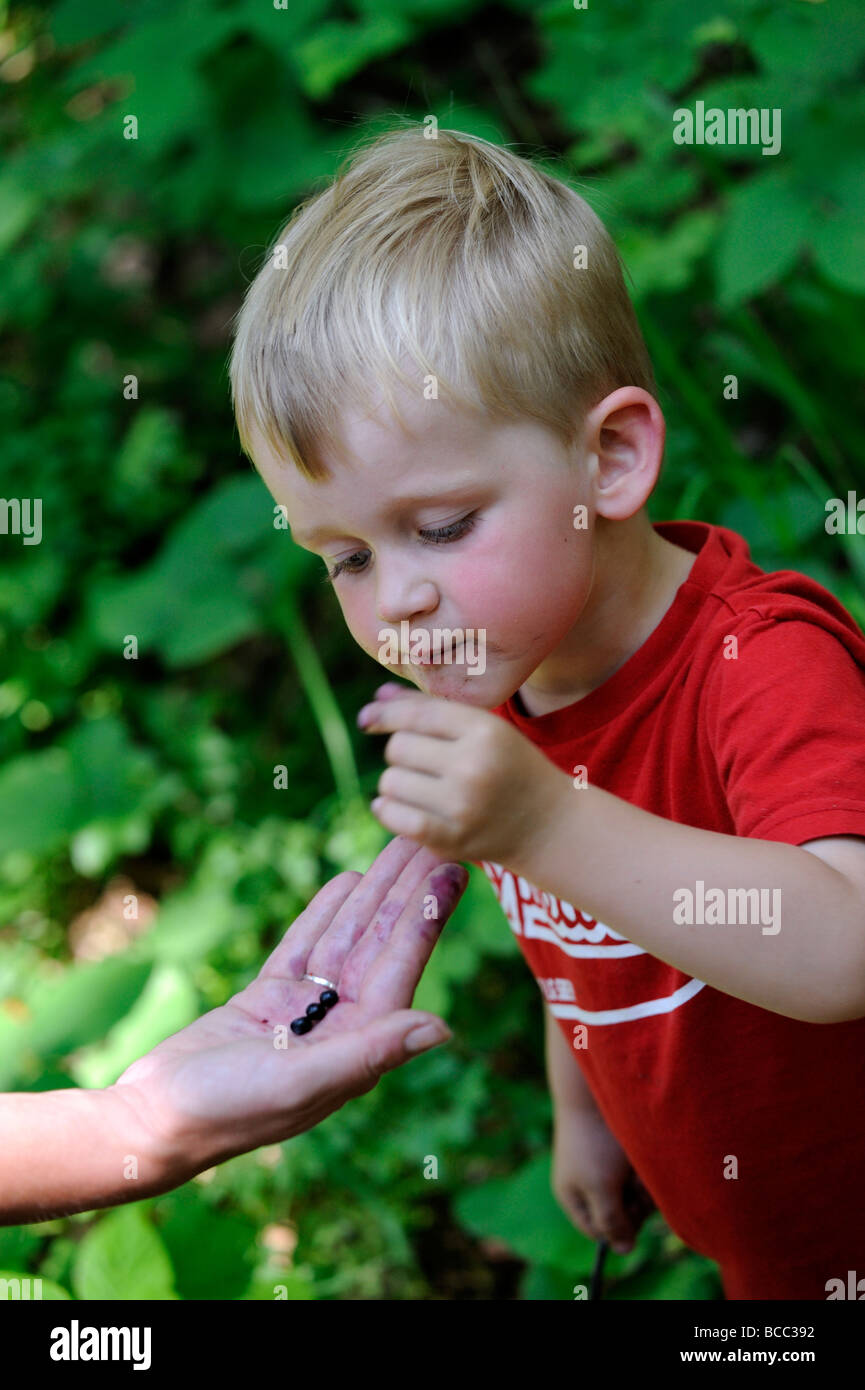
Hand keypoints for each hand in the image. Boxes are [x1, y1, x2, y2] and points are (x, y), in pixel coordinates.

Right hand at [112, 836, 467, 1185]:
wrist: (153, 1119)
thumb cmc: (228, 1111)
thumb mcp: (303, 1081)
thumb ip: (371, 1051)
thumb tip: (442, 1028)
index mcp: (357, 1047)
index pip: (400, 968)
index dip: (426, 917)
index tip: (451, 871)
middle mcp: (340, 1026)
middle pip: (380, 944)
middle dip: (406, 891)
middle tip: (433, 838)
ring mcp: (303, 1010)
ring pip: (347, 938)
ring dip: (374, 892)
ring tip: (399, 846)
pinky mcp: (267, 999)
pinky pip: (306, 945)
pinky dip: (326, 912)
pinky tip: (350, 879)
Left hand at [356, 682, 566, 862]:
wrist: (548, 825)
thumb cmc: (509, 767)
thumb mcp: (484, 729)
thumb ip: (431, 710)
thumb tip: (377, 698)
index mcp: (484, 731)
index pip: (415, 715)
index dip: (384, 714)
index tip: (368, 718)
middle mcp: (472, 766)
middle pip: (398, 748)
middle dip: (401, 752)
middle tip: (422, 761)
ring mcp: (461, 807)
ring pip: (390, 782)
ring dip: (396, 783)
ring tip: (419, 786)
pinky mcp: (452, 840)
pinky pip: (393, 817)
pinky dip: (387, 809)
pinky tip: (396, 805)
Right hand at [551, 1105, 655, 1253]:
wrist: (595, 1089)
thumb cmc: (594, 1143)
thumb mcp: (601, 1189)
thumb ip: (612, 1223)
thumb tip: (623, 1251)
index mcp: (573, 1196)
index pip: (600, 1231)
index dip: (619, 1228)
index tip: (633, 1211)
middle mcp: (589, 1184)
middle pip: (622, 1214)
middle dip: (634, 1203)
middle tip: (637, 1184)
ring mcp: (606, 1166)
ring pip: (634, 1193)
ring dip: (642, 1184)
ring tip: (639, 1164)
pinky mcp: (621, 1150)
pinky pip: (639, 1171)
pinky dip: (645, 1167)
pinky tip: (642, 1153)